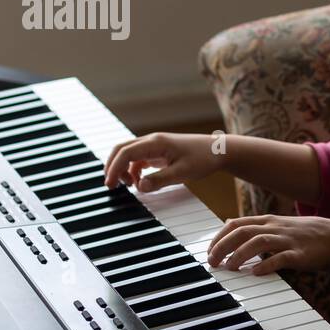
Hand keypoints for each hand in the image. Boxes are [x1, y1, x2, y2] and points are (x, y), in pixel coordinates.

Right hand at [103, 132, 226, 191]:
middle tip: (111, 186)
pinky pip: (139, 160)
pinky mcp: (159, 152)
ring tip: (130, 186)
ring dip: (124, 170)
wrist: (219, 151)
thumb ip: (160, 180)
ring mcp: (155, 146)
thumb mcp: (182, 172)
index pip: (125, 153)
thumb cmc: (203, 159)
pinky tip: (140, 182)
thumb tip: (140, 188)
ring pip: (129, 155)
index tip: (110, 185)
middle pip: (122, 150)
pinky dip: (135, 171)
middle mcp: (152, 141)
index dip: (114, 168)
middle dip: (113, 166)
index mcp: (155, 142)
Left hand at [206, 214, 329, 275]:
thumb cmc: (304, 235)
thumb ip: (254, 226)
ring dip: (240, 255)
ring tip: (230, 268)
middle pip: (242, 232)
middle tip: (213, 262)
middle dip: (223, 247)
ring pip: (258, 242)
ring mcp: (287, 240)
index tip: (209, 252)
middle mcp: (275, 228)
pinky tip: (256, 273)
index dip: (218, 238)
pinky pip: (280, 258)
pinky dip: (265, 265)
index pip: (235, 224)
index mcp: (267, 221)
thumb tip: (229, 224)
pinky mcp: (299, 254)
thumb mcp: (277, 225)